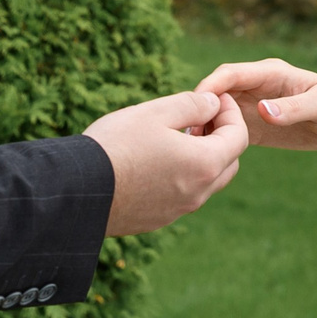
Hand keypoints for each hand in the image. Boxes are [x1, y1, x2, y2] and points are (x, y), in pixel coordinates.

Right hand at [87, 90, 248, 235]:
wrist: (77, 191)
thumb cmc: (116, 145)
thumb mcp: (156, 112)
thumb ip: (192, 104)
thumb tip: (212, 104)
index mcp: (204, 164)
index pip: (238, 137)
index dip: (230, 113)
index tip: (213, 98)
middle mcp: (198, 193)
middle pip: (228, 163)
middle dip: (220, 137)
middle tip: (196, 119)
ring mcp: (179, 210)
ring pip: (206, 182)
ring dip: (201, 159)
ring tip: (174, 138)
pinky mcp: (158, 219)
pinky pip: (183, 196)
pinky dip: (182, 177)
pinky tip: (154, 162)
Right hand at [194, 58, 316, 149]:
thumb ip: (294, 108)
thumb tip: (262, 111)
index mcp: (270, 74)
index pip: (230, 74)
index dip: (210, 87)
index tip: (194, 107)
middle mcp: (256, 88)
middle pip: (217, 93)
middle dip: (199, 110)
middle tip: (186, 135)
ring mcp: (252, 107)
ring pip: (218, 113)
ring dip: (203, 127)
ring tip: (191, 149)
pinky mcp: (254, 126)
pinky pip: (228, 131)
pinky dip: (215, 140)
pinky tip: (206, 157)